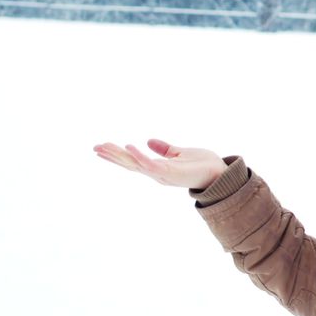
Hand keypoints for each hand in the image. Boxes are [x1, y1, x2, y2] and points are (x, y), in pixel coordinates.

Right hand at [93, 139, 226, 189]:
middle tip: (95, 147)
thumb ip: (165, 149)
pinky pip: (151, 164)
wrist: (220, 173)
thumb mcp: (180, 153)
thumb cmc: (203, 164)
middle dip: (112, 156)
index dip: (118, 155)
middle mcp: (157, 173)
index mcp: (158, 168)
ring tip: (103, 147)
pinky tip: (129, 146)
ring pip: (135, 164)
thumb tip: (149, 141)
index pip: (133, 160)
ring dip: (119, 156)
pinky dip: (139, 156)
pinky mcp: (170, 173)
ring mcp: (162, 174)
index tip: (102, 147)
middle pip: (130, 164)